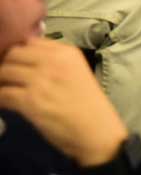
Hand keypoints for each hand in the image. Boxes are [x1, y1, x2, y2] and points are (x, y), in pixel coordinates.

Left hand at [0, 38, 126, 166]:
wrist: (97, 132)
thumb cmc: (88, 106)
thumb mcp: (77, 73)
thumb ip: (54, 62)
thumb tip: (25, 59)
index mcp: (67, 53)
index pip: (30, 41)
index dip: (20, 53)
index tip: (17, 64)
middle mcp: (53, 62)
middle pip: (13, 54)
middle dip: (6, 66)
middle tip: (8, 79)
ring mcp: (41, 80)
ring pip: (4, 72)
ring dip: (0, 82)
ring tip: (6, 91)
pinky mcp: (30, 101)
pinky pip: (2, 94)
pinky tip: (4, 105)